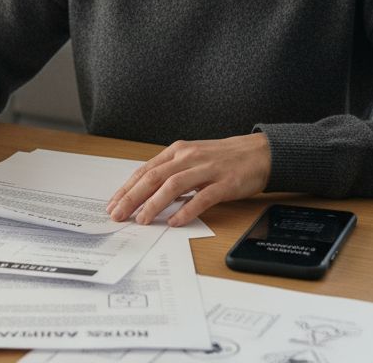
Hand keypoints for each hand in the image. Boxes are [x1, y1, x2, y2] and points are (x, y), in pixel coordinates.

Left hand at [106, 134, 270, 226]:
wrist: (260, 152)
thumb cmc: (224, 158)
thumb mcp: (193, 159)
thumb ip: (171, 172)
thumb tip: (146, 193)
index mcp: (178, 151)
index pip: (146, 170)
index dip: (127, 188)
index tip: (113, 204)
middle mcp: (189, 157)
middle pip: (154, 177)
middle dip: (132, 197)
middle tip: (118, 214)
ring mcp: (207, 169)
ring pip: (174, 186)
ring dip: (154, 204)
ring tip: (142, 220)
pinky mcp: (225, 183)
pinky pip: (202, 198)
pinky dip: (187, 210)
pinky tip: (175, 222)